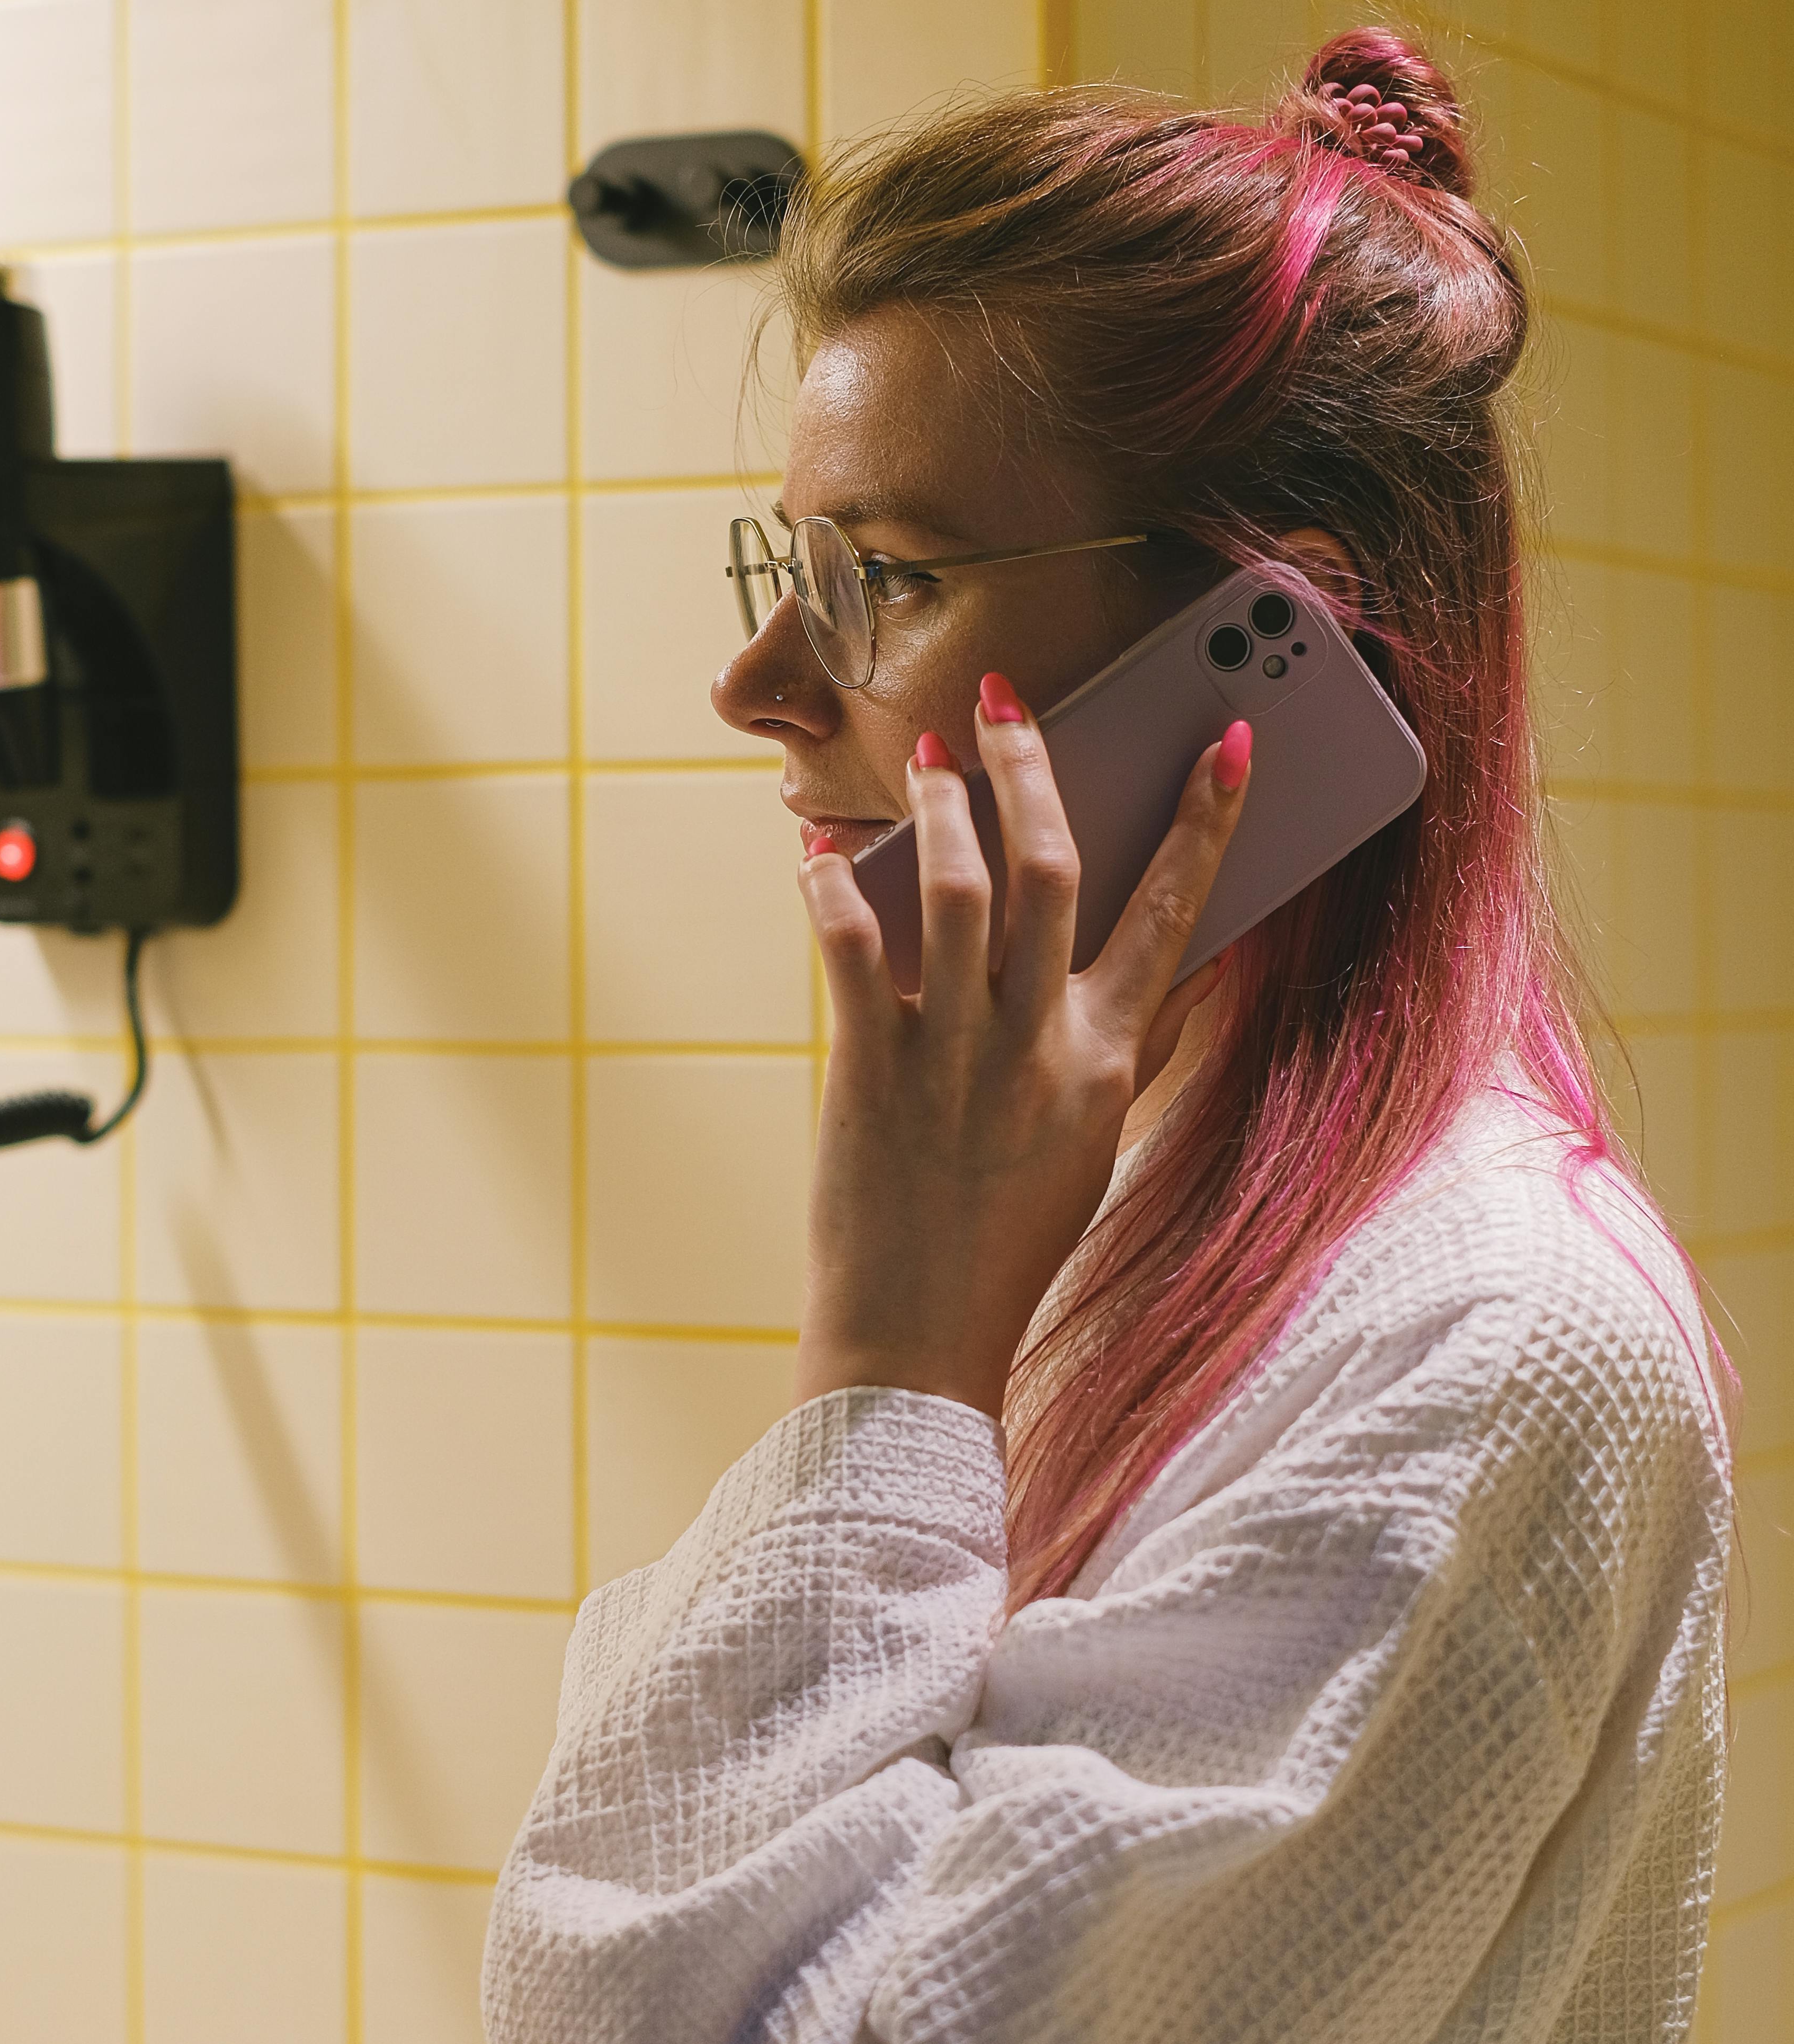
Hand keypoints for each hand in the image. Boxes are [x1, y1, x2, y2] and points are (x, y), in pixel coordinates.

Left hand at [792, 677, 1251, 1419]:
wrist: (921, 1342)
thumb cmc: (1009, 1244)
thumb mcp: (1095, 1147)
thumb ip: (1135, 1053)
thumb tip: (1182, 970)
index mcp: (1108, 1061)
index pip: (1176, 912)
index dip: (1207, 819)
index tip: (1229, 738)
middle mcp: (1040, 1046)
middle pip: (1055, 867)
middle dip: (1034, 768)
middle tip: (1009, 701)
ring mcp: (955, 1056)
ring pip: (958, 887)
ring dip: (940, 807)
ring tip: (929, 757)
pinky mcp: (869, 1071)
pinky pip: (851, 949)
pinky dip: (829, 886)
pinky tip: (814, 849)